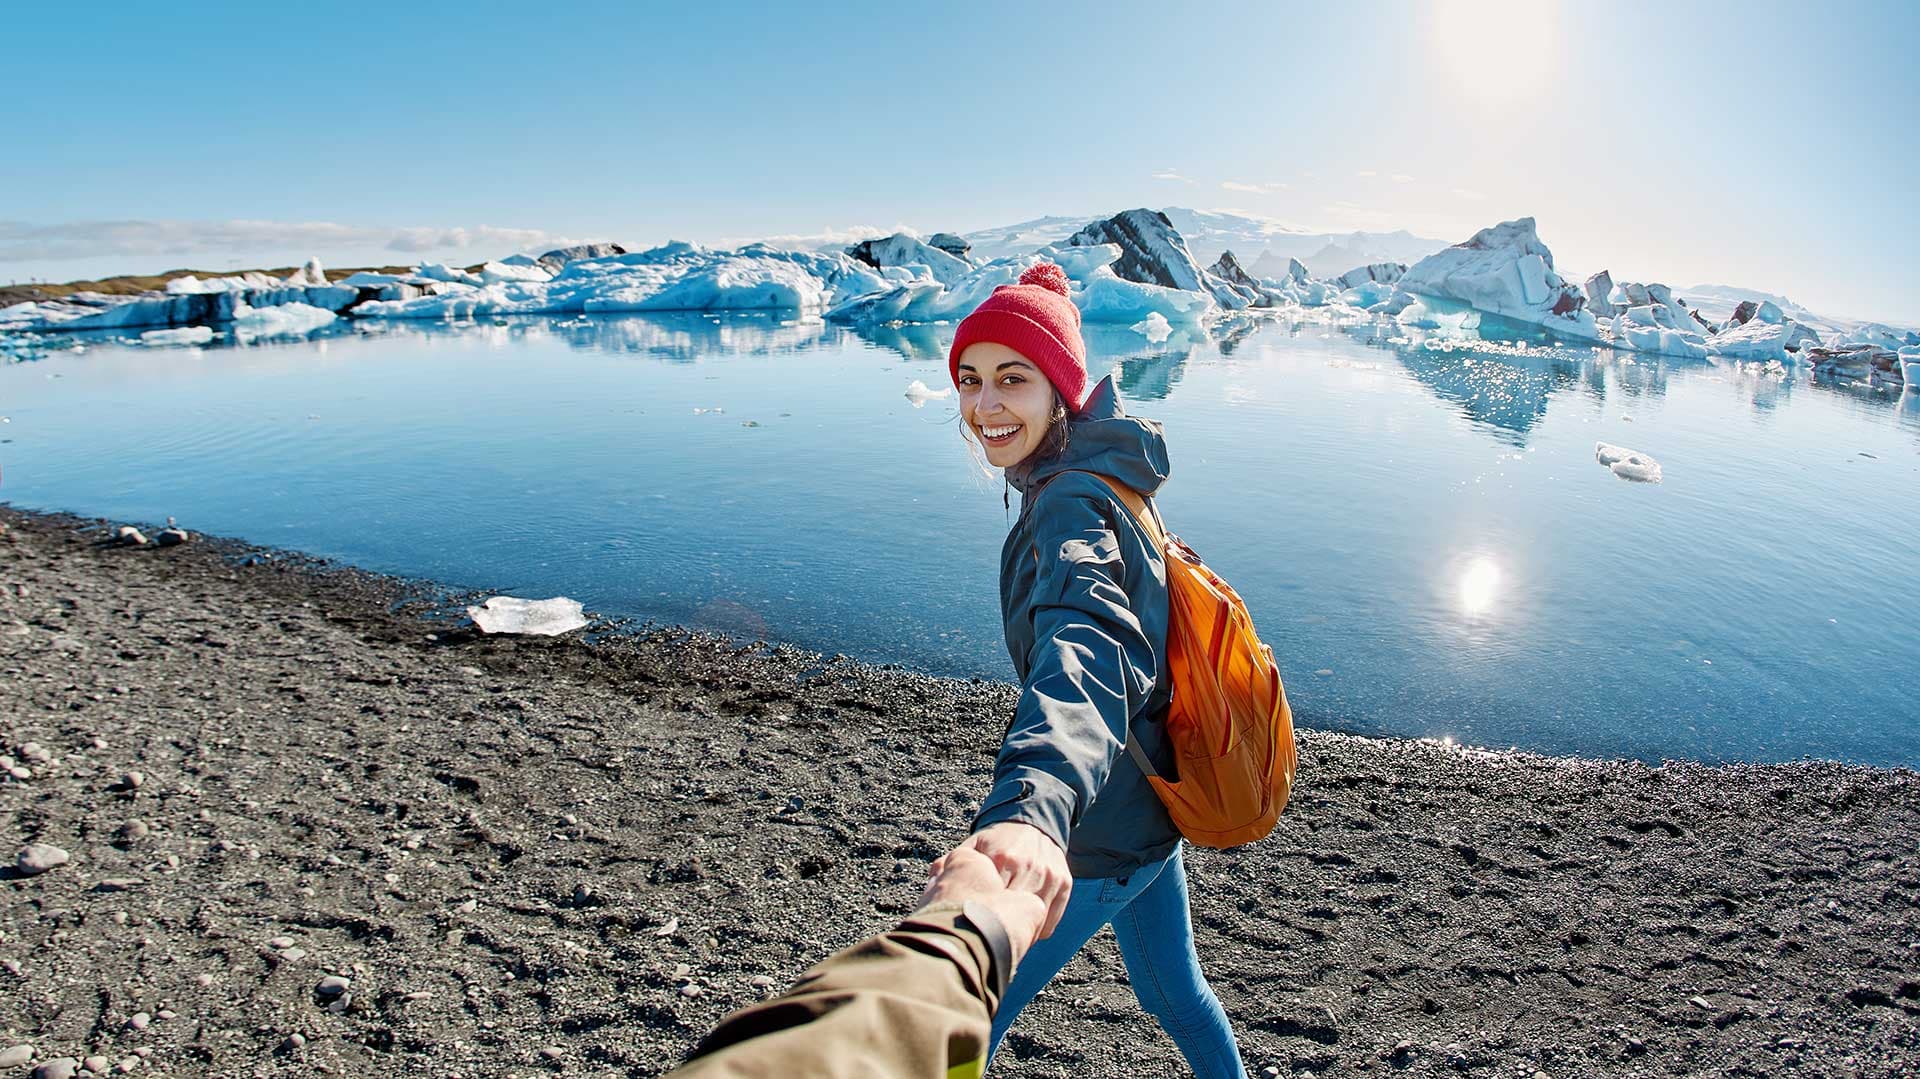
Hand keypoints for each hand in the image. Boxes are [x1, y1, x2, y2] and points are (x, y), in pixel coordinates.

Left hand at [946, 821, 1070, 938]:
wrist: (1033, 821)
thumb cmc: (997, 841)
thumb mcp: (974, 845)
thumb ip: (953, 862)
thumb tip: (932, 879)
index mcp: (999, 858)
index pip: (989, 901)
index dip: (979, 920)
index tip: (971, 931)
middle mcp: (1026, 866)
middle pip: (1012, 915)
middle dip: (998, 932)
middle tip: (986, 944)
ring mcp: (1048, 875)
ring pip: (1034, 922)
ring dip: (1019, 935)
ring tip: (1004, 940)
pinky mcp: (1064, 882)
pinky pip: (1050, 921)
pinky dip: (1037, 931)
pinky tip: (1025, 931)